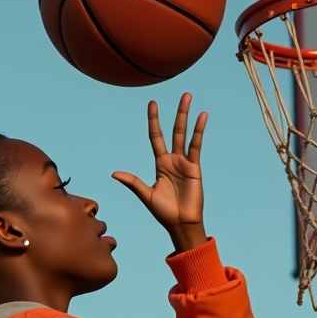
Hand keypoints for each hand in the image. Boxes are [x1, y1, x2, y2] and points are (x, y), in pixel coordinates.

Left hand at [113, 93, 207, 252]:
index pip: (156, 137)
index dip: (154, 121)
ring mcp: (184, 162)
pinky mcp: (194, 167)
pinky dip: (199, 131)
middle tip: (183, 94)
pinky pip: (196, 145)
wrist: (181, 223)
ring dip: (187, 116)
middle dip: (177, 113)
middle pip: (174, 130)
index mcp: (160, 164)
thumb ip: (133, 182)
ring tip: (189, 98)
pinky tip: (202, 116)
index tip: (152, 104)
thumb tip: (114, 174)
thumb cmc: (164, 213)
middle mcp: (172, 160)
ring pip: (185, 134)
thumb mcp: (146, 195)